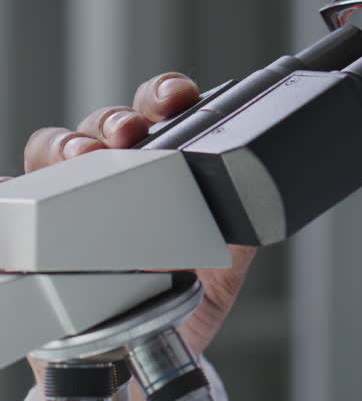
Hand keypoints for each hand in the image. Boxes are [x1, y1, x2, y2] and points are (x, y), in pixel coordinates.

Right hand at [20, 72, 255, 390]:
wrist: (148, 353)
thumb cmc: (185, 293)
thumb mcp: (227, 258)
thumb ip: (238, 221)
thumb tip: (251, 197)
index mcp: (164, 162)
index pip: (161, 111)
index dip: (166, 94)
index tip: (177, 98)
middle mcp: (113, 170)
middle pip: (102, 123)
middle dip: (115, 120)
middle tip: (128, 133)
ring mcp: (69, 197)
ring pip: (52, 151)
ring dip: (65, 145)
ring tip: (80, 157)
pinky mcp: (34, 234)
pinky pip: (11, 203)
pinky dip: (10, 192)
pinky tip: (13, 190)